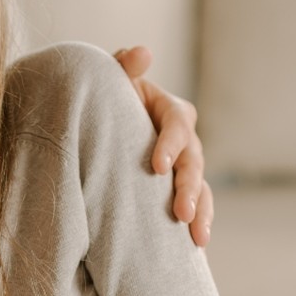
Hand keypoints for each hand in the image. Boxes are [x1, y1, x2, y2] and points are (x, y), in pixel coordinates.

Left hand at [114, 46, 213, 245]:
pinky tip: (197, 243)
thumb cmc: (102, 101)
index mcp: (169, 109)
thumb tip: (142, 52)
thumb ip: (124, 67)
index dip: (171, 144)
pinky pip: (198, 205)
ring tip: (196, 236)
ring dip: (201, 210)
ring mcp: (185, 166)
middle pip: (194, 161)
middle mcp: (184, 138)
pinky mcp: (180, 188)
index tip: (157, 167)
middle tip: (180, 213)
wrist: (94, 129)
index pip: (179, 124)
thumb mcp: (110, 82)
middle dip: (189, 187)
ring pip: (201, 187)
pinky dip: (199, 221)